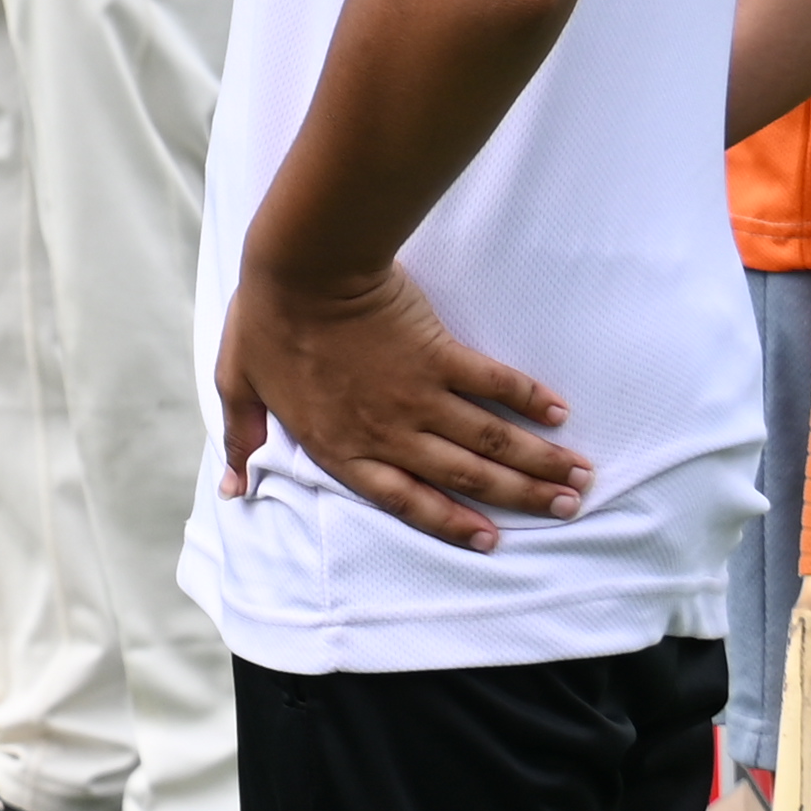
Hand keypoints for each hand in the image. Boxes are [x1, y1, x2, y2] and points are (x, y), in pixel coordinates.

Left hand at [212, 258, 590, 553]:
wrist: (301, 268)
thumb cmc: (265, 322)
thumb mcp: (237, 385)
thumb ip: (242, 438)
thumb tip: (231, 486)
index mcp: (341, 447)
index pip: (407, 501)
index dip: (452, 524)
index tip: (493, 541)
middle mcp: (389, 432)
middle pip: (466, 477)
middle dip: (521, 498)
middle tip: (566, 510)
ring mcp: (419, 395)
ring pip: (490, 439)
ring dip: (538, 461)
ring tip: (579, 478)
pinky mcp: (438, 353)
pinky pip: (493, 382)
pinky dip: (528, 399)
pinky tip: (560, 413)